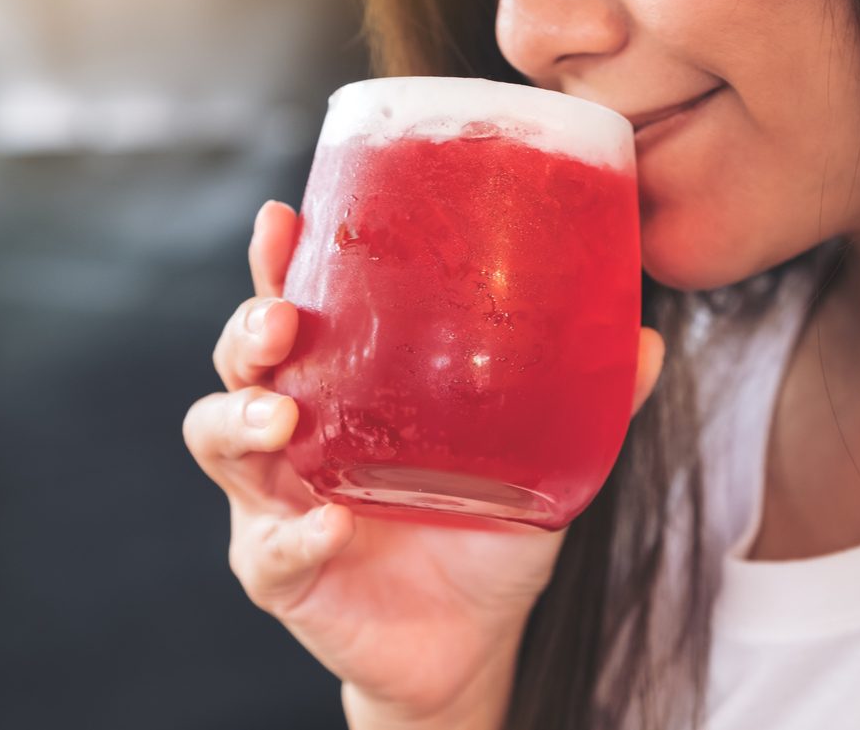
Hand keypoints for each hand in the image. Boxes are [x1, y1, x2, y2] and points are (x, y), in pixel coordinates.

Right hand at [184, 200, 664, 727]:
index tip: (282, 220)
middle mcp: (296, 435)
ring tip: (282, 419)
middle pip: (238, 365)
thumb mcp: (536, 459)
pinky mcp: (280, 571)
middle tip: (282, 320)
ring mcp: (276, 503)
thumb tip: (643, 337)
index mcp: (344, 390)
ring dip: (240, 421)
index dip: (276, 265)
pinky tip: (332, 525)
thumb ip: (578, 400)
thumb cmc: (482, 532)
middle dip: (246, 333)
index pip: (295, 311)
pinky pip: (269, 551)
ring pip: (216, 442)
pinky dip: (295, 536)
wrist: (469, 639)